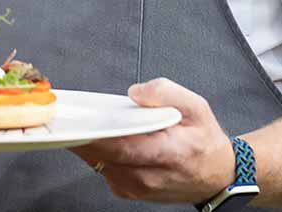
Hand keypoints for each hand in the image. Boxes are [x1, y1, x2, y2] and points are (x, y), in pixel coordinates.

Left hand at [72, 78, 235, 203]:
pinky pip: (103, 169)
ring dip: (87, 142)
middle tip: (66, 115)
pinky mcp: (129, 190)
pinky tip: (94, 135)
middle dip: (83, 134)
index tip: (79, 119)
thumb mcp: (196, 106)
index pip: (125, 147)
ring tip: (77, 120)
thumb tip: (134, 93)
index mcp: (168, 153)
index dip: (98, 134)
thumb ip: (165, 92)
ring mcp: (137, 187)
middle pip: (106, 156)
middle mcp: (150, 176)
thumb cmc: (204, 140)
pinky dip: (95, 151)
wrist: (216, 177)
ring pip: (100, 163)